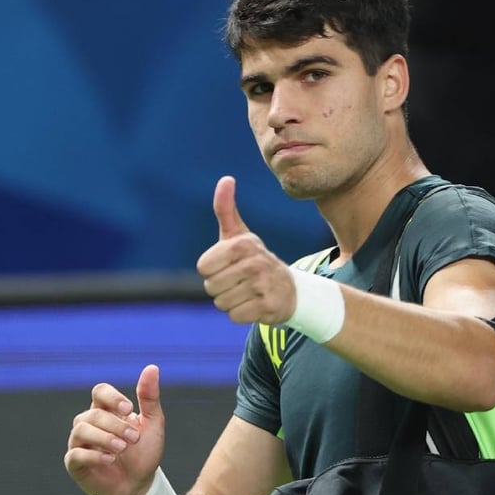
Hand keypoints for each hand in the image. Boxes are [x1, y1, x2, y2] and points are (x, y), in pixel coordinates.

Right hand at [65, 365, 165, 494]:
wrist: (140, 485)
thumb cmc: (144, 452)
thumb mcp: (153, 423)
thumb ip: (149, 397)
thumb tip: (152, 367)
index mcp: (106, 410)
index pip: (100, 391)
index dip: (112, 397)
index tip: (129, 408)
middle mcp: (89, 424)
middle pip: (93, 413)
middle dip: (115, 424)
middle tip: (135, 438)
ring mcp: (79, 443)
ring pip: (81, 430)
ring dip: (104, 437)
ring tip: (122, 447)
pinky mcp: (75, 464)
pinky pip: (75, 455)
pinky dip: (93, 455)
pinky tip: (111, 459)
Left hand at [196, 176, 296, 324]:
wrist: (291, 290)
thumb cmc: (256, 260)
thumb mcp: (240, 235)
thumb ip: (226, 209)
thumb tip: (226, 179)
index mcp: (242, 244)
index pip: (203, 267)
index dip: (212, 270)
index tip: (229, 266)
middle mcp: (254, 263)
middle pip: (210, 286)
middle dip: (221, 288)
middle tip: (239, 282)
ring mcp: (263, 286)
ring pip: (222, 303)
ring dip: (231, 302)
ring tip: (247, 292)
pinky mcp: (268, 307)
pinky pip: (235, 316)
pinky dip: (242, 314)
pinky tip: (255, 304)